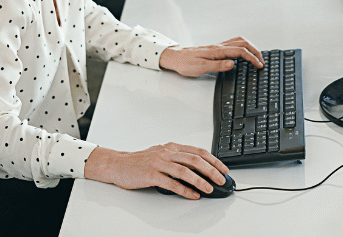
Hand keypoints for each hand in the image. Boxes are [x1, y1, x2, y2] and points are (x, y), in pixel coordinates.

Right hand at [84, 143, 229, 198]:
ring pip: (184, 170)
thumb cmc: (140, 161)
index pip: (198, 151)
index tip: (224, 169)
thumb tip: (199, 169)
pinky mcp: (151, 174)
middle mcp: (167, 153)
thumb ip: (178, 159)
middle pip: (195, 160)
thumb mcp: (162, 155)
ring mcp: (158, 163)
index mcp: (172, 147)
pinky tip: (192, 195)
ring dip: (200, 181)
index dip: (213, 160)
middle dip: (211, 170)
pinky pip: (171, 183)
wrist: (118, 164)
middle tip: (221, 180)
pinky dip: (184, 189)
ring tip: (209, 189)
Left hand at [159, 36, 264, 75]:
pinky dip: (243, 46)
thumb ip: (217, 66)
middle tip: (262, 60)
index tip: (259, 65)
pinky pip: (233, 43)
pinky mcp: (216, 48)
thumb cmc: (186, 64)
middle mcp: (219, 46)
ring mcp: (218, 46)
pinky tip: (244, 52)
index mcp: (217, 51)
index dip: (252, 58)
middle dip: (255, 51)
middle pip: (243, 43)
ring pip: (239, 41)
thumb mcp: (200, 68)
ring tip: (257, 56)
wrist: (175, 57)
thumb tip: (233, 63)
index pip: (240, 51)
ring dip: (250, 47)